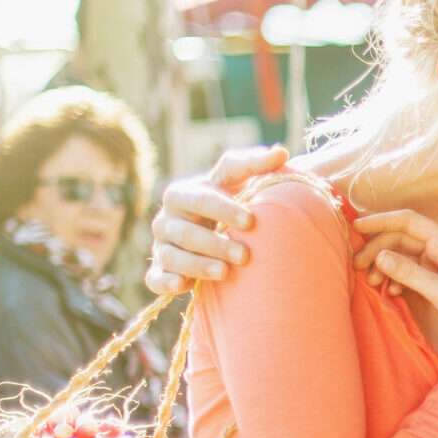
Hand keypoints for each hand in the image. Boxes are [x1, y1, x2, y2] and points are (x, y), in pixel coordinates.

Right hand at [145, 146, 286, 294]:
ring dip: (197, 265)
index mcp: (182, 194)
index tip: (251, 221)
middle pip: (186, 232)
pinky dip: (166, 282)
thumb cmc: (229, 202)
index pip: (201, 199)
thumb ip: (256, 165)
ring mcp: (161, 246)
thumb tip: (281, 151)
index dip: (225, 209)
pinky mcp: (159, 271)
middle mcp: (166, 219)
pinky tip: (183, 286)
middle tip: (245, 255)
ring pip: (172, 256)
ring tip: (225, 273)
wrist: (216, 234)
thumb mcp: (238, 181)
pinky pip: (155, 279)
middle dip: (215, 243)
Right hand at [352, 210, 437, 355]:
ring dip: (383, 266)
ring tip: (371, 282)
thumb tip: (380, 256)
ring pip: (400, 257)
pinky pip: (405, 273)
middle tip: (356, 265)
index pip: (409, 221)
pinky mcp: (431, 283)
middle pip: (400, 239)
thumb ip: (410, 273)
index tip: (357, 226)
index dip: (382, 221)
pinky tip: (390, 292)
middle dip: (377, 249)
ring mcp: (435, 266)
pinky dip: (393, 279)